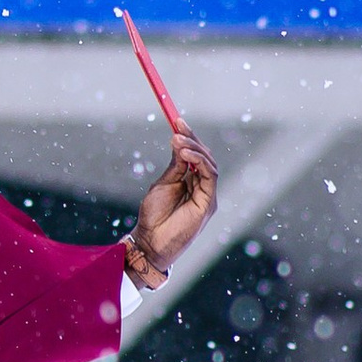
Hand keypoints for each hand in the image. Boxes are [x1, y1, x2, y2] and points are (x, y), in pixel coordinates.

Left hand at [124, 126, 216, 288]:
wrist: (151, 241)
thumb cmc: (154, 216)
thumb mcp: (163, 184)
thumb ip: (174, 166)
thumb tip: (179, 142)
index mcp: (190, 181)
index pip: (194, 154)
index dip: (188, 137)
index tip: (177, 120)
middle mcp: (202, 187)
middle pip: (204, 156)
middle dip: (192, 139)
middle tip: (178, 125)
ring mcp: (207, 195)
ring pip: (209, 164)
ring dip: (194, 148)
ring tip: (177, 139)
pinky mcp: (208, 203)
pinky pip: (210, 176)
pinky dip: (199, 162)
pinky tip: (185, 154)